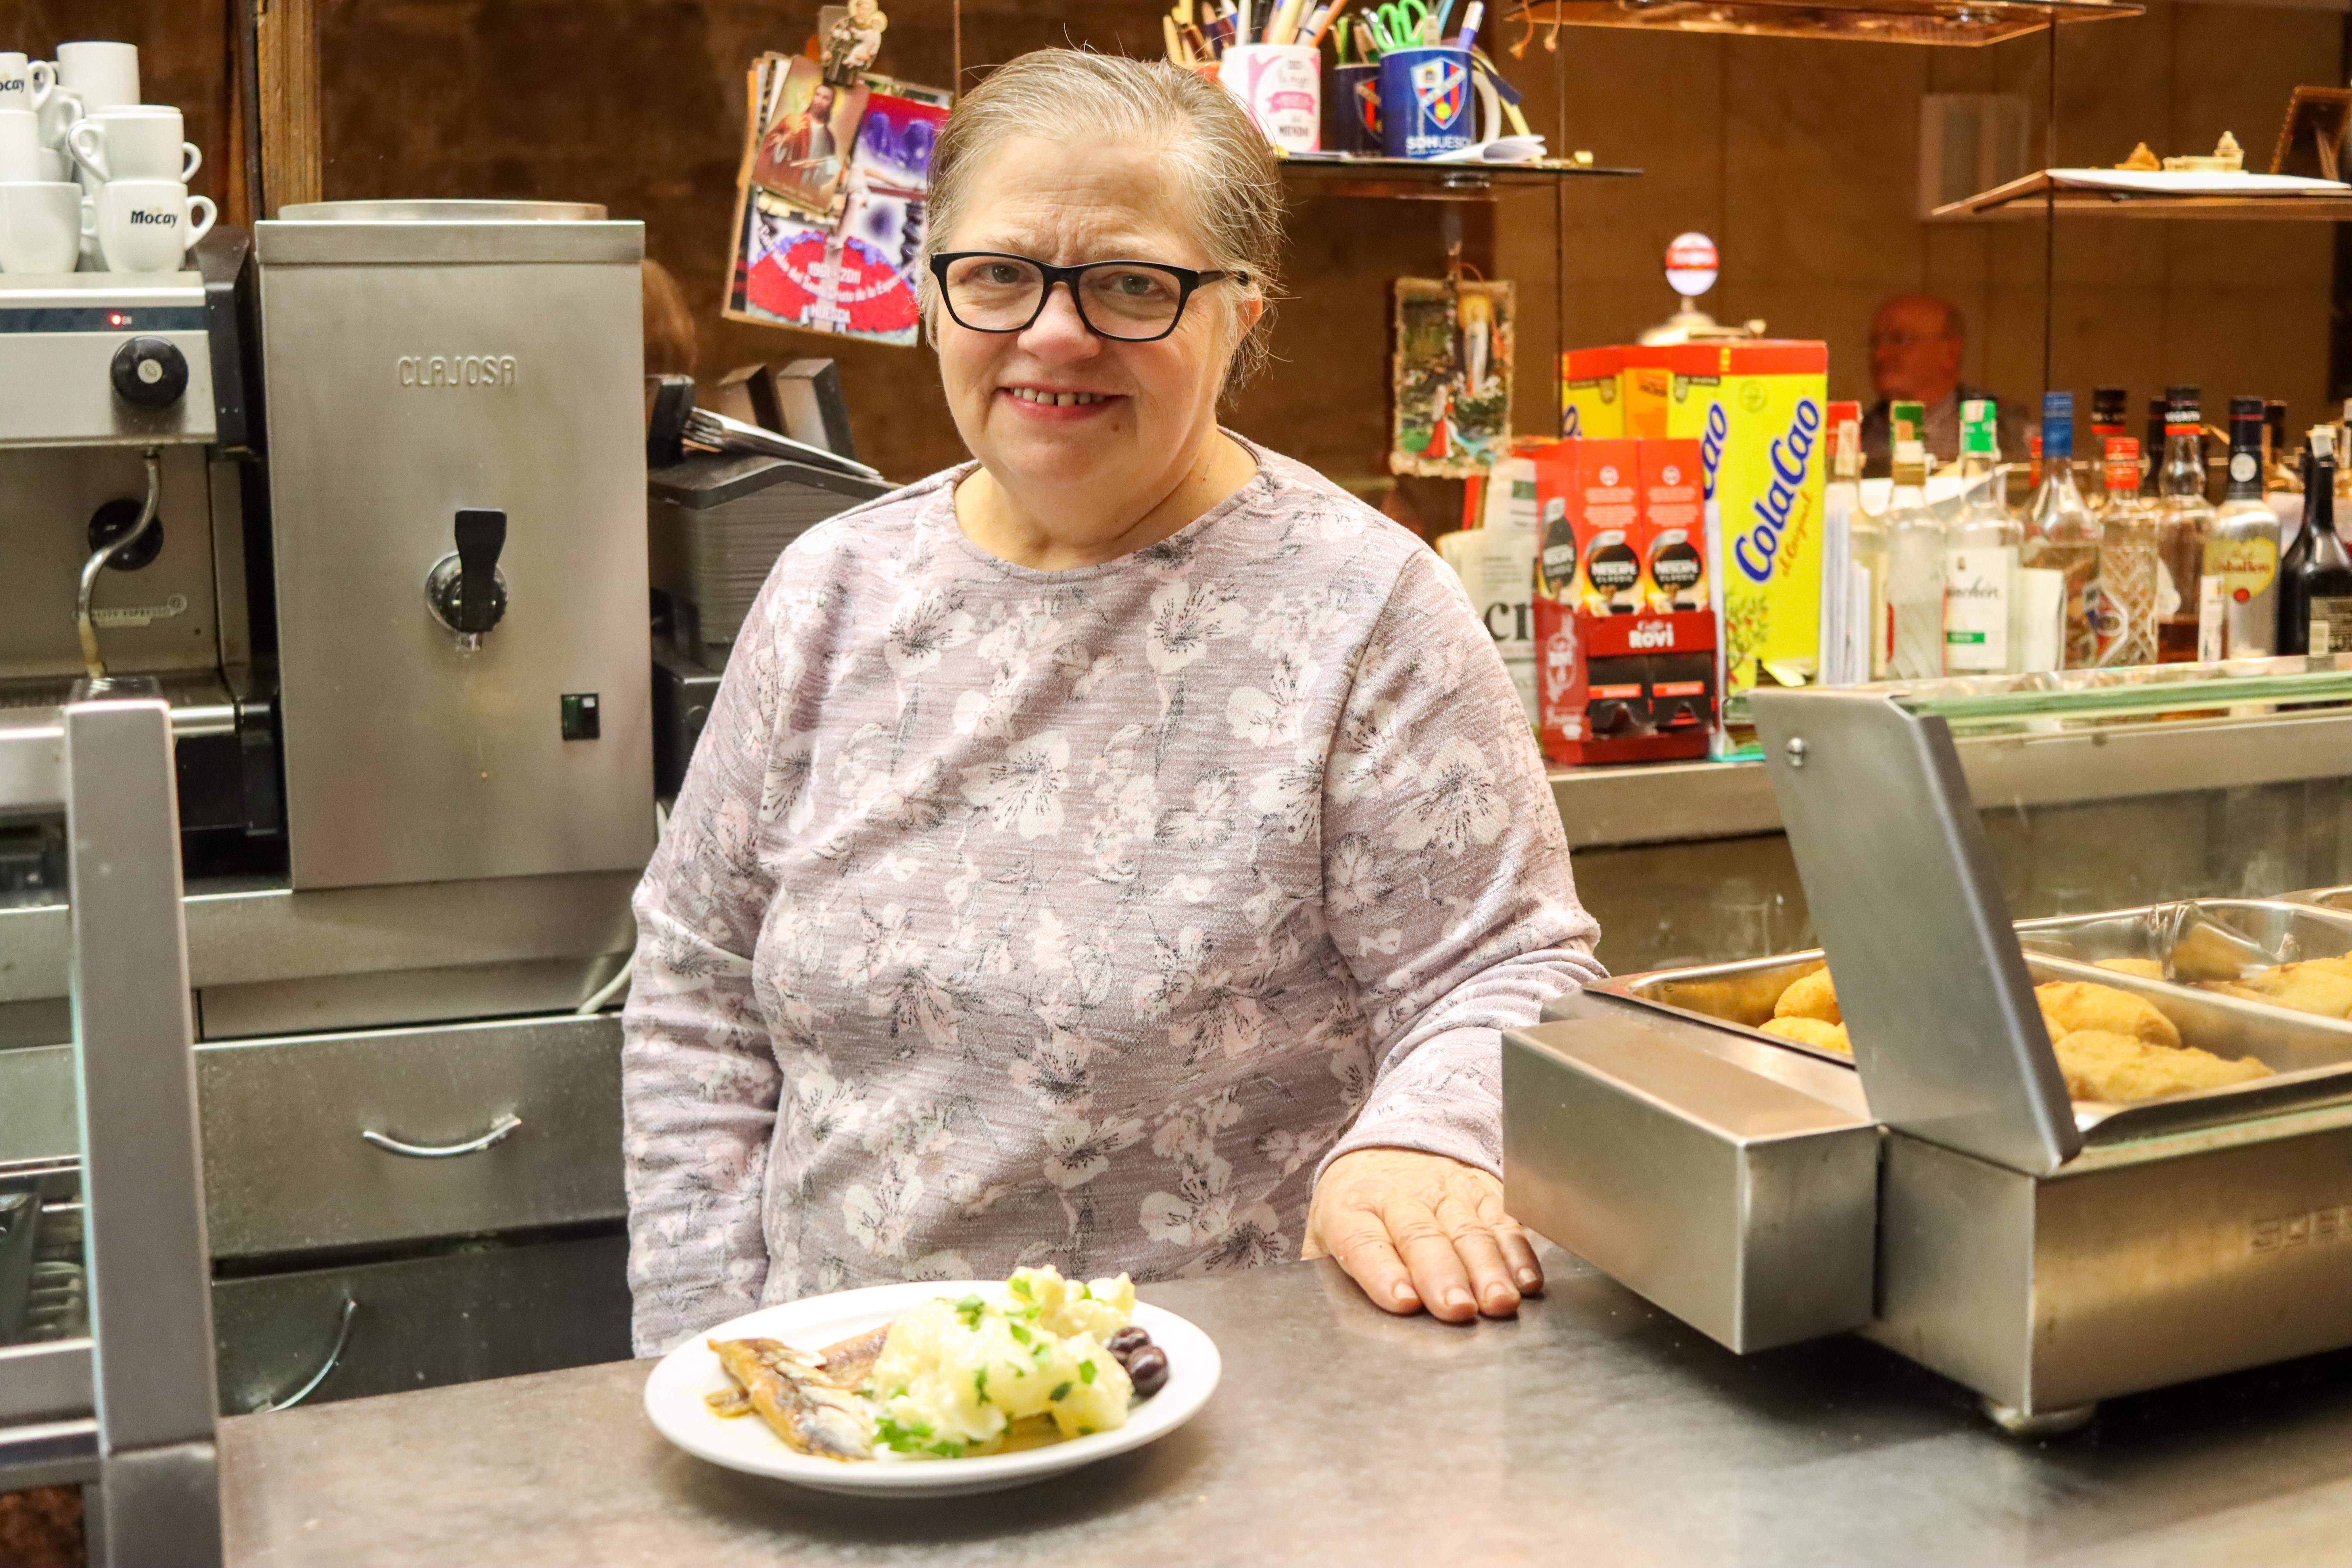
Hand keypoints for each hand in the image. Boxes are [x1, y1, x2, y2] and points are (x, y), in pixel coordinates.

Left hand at [1302, 1147, 1542, 1322]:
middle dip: (1442, 1274)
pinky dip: (1518, 1251)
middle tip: (1457, 1308)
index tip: (1404, 1301)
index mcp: (1351, 1208)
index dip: (1384, 1272)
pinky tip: (1526, 1280)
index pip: (1364, 1242)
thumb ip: (1334, 1270)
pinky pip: (1502, 1219)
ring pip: (1468, 1229)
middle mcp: (1399, 1196)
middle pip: (1421, 1236)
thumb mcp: (1325, 1232)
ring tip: (1498, 1301)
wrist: (1382, 1148)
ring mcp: (1444, 1190)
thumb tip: (1347, 1317)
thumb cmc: (1355, 1208)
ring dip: (1487, 1269)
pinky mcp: (1480, 1189)